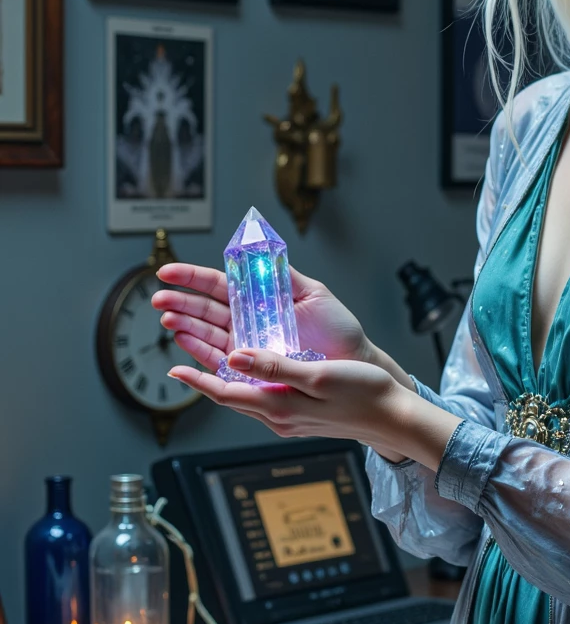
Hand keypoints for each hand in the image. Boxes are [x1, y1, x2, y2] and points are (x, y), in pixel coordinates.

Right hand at [151, 262, 369, 375]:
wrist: (355, 366)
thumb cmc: (340, 331)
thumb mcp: (314, 294)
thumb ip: (284, 275)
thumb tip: (260, 251)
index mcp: (260, 300)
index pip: (219, 285)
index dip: (192, 278)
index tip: (168, 272)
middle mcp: (248, 323)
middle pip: (206, 309)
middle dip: (181, 302)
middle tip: (160, 299)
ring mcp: (247, 347)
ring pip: (207, 334)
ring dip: (185, 326)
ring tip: (168, 318)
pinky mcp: (250, 371)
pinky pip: (219, 362)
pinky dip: (198, 352)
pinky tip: (183, 341)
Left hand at [167, 348, 458, 469]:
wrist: (393, 416)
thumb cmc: (362, 393)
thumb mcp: (317, 375)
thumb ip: (275, 367)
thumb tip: (235, 356)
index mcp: (278, 407)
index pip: (225, 393)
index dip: (197, 379)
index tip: (173, 368)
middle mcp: (277, 416)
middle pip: (228, 394)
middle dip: (202, 372)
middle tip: (183, 345)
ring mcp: (288, 417)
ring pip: (243, 395)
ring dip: (222, 375)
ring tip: (204, 354)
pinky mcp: (299, 414)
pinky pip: (261, 396)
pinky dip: (246, 380)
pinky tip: (248, 366)